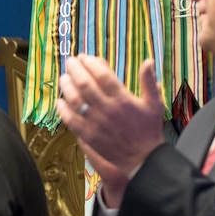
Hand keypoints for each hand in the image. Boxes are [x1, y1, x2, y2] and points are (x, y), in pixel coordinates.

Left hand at [57, 56, 164, 207]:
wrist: (142, 158)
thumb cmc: (148, 130)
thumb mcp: (155, 104)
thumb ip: (149, 82)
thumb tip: (148, 61)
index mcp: (123, 99)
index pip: (102, 75)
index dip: (91, 63)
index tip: (85, 57)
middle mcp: (107, 109)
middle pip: (85, 84)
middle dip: (75, 70)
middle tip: (71, 62)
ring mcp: (96, 123)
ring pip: (75, 100)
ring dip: (67, 86)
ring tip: (63, 77)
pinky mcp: (88, 136)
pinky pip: (71, 120)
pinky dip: (63, 110)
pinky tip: (60, 101)